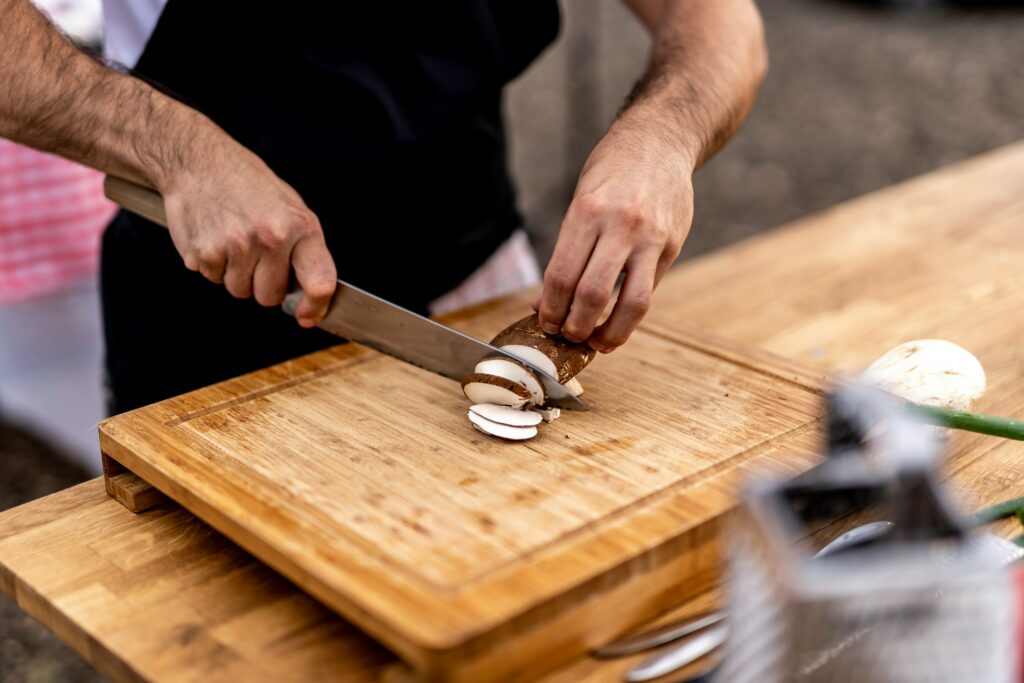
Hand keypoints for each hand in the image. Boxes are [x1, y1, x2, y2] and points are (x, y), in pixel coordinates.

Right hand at [158, 133, 336, 327]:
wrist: (200, 162)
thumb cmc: (249, 185)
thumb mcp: (290, 206)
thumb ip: (304, 248)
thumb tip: (314, 291)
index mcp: (301, 226)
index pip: (319, 282)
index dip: (315, 307)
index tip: (306, 316)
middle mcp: (271, 237)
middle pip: (269, 296)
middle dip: (262, 284)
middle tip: (255, 255)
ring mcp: (237, 246)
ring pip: (240, 291)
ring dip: (236, 275)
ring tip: (234, 240)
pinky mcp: (205, 252)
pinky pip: (213, 280)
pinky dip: (213, 266)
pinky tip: (215, 237)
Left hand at [533, 111, 694, 352]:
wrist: (661, 140)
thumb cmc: (612, 172)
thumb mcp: (580, 201)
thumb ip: (566, 254)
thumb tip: (543, 303)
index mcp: (587, 212)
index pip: (561, 275)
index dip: (551, 309)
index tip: (546, 323)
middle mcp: (620, 225)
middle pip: (592, 294)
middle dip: (575, 326)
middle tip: (567, 336)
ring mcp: (651, 237)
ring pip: (631, 303)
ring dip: (609, 332)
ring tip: (596, 342)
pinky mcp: (672, 245)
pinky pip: (649, 290)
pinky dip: (630, 314)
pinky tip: (618, 322)